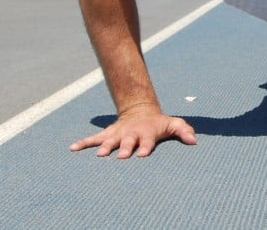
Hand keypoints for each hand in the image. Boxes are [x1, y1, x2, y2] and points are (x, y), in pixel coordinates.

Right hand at [69, 108, 196, 157]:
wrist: (140, 111)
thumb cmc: (159, 123)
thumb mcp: (173, 124)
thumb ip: (184, 131)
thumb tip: (194, 141)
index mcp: (147, 132)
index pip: (147, 141)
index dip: (145, 147)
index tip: (141, 155)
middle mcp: (131, 133)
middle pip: (127, 141)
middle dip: (124, 148)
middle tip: (120, 156)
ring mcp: (117, 134)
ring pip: (109, 140)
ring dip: (104, 147)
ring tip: (99, 155)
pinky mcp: (107, 134)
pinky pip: (93, 139)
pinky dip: (82, 143)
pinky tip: (72, 148)